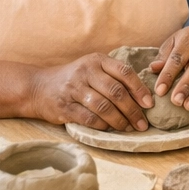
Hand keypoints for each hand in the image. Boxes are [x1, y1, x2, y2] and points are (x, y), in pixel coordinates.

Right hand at [28, 54, 152, 131]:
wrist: (38, 87)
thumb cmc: (75, 79)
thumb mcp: (93, 68)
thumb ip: (114, 76)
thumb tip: (143, 95)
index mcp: (97, 60)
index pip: (125, 72)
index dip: (140, 89)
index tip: (150, 104)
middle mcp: (86, 72)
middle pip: (116, 92)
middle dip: (133, 110)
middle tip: (142, 123)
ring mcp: (74, 88)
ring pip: (104, 106)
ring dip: (119, 120)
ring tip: (129, 128)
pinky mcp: (64, 106)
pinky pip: (89, 118)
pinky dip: (102, 125)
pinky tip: (109, 129)